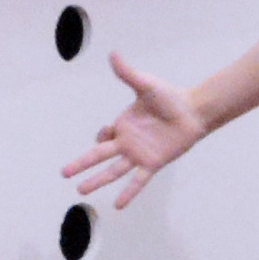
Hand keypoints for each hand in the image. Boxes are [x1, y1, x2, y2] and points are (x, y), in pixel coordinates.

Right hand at [64, 54, 205, 207]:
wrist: (194, 111)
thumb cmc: (171, 97)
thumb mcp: (145, 85)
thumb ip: (127, 74)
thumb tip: (113, 54)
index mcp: (123, 125)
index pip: (104, 137)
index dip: (100, 138)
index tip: (102, 138)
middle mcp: (128, 142)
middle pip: (99, 156)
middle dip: (81, 164)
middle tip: (64, 173)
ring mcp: (139, 154)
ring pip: (113, 171)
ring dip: (97, 181)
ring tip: (81, 191)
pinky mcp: (153, 163)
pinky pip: (138, 181)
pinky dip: (128, 193)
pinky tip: (117, 205)